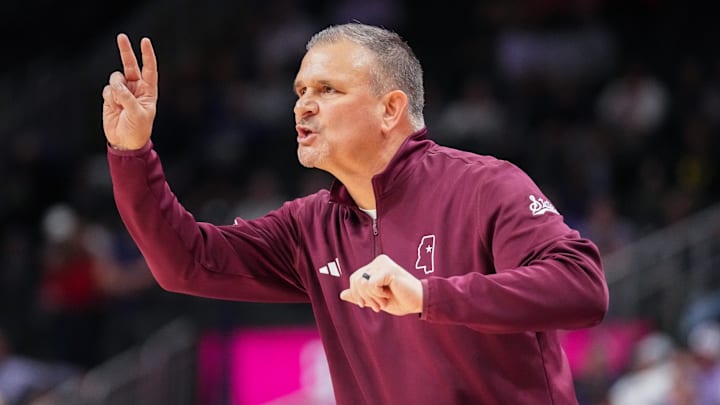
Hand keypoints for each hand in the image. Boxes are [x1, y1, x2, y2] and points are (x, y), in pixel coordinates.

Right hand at [102, 33, 157, 149]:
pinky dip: (109, 97)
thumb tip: (115, 84)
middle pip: (130, 65)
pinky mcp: (110, 97)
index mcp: (148, 91)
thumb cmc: (138, 129)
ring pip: (116, 78)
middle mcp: (136, 88)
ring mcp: (122, 91)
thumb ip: (127, 98)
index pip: (149, 69)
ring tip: (120, 103)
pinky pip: (107, 89)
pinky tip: (113, 107)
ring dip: (116, 88)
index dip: (147, 55)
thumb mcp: (138, 114)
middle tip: (121, 37)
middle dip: (126, 51)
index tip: (145, 41)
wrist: (125, 142)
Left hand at [340, 254, 422, 315]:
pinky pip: (370, 285)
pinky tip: (389, 294)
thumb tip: (342, 294)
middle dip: (364, 298)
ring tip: (384, 300)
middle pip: (355, 280)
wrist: (419, 302)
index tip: (368, 305)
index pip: (354, 279)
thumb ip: (360, 296)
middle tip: (378, 305)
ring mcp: (383, 263)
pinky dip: (378, 295)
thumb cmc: (400, 300)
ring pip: (362, 283)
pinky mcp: (388, 269)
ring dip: (372, 298)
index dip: (358, 295)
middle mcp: (379, 261)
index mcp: (375, 266)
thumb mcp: (376, 300)